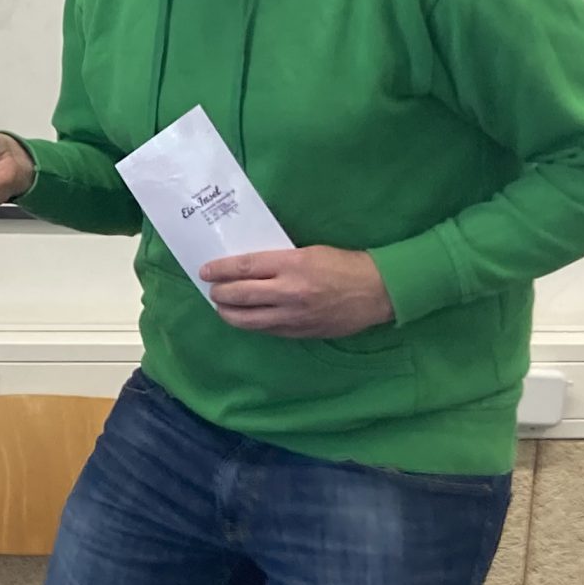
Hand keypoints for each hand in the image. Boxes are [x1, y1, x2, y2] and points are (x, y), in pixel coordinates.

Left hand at [201, 247, 394, 338]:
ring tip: (222, 308)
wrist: (377, 292)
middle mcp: (289, 291)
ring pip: (248, 319)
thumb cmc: (344, 265)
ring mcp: (293, 315)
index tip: (206, 271)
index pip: (244, 267)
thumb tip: (248, 268)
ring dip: (229, 313)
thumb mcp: (309, 252)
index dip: (220, 270)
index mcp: (291, 264)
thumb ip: (278, 260)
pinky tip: (246, 319)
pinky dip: (251, 324)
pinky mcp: (300, 332)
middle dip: (220, 294)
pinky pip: (266, 330)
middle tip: (212, 290)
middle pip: (240, 295)